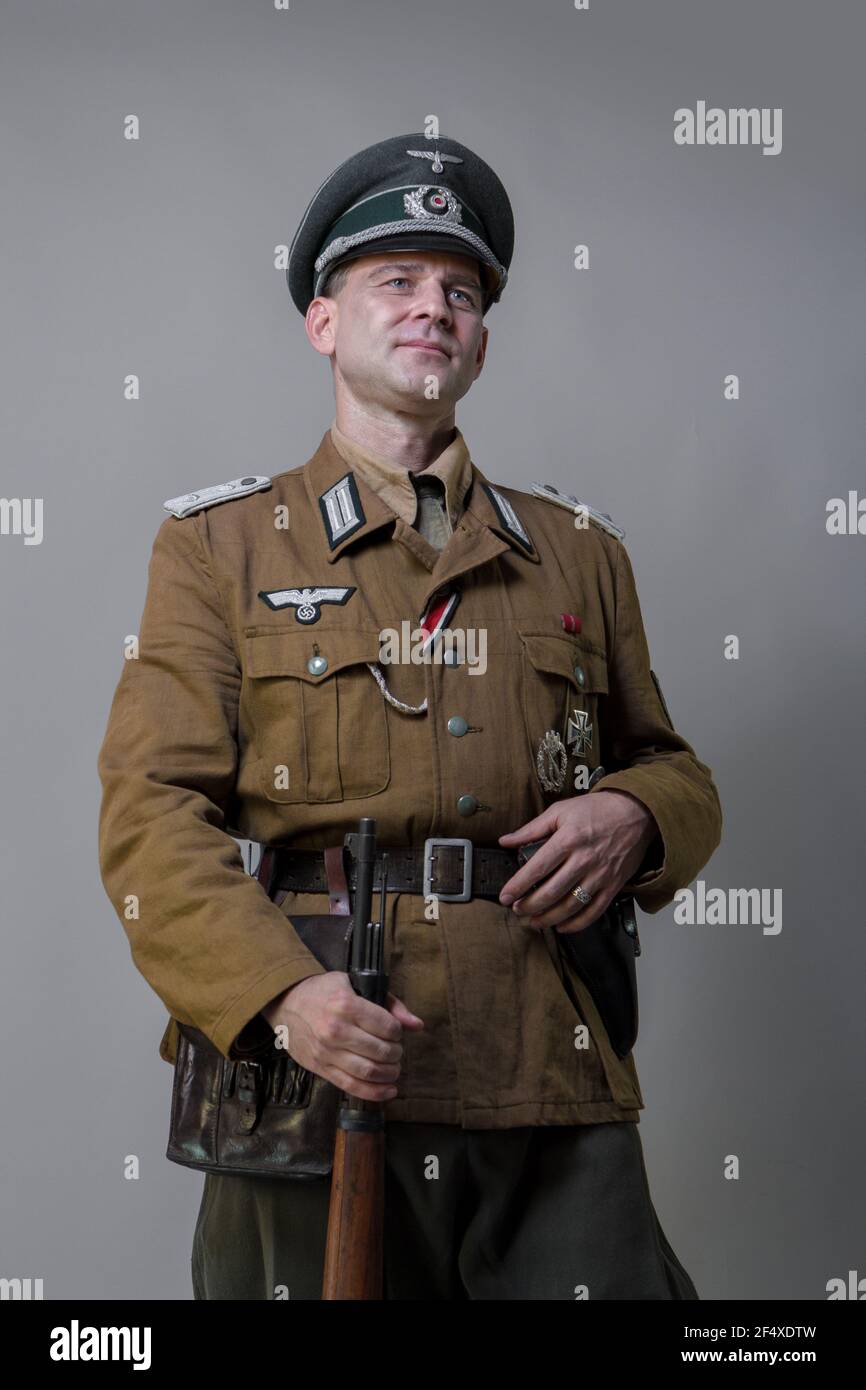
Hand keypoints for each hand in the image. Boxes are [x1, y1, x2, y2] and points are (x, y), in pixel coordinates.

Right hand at [261, 973, 424, 1102]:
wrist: (286, 1003)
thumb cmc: (323, 991)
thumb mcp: (354, 983)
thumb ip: (388, 1003)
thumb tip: (416, 1025)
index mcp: (346, 1005)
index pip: (387, 1026)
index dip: (398, 1032)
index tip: (396, 1032)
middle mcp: (336, 1031)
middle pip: (380, 1051)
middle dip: (396, 1053)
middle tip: (396, 1050)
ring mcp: (327, 1052)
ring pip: (369, 1072)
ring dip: (389, 1074)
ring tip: (393, 1067)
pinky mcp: (321, 1068)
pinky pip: (351, 1086)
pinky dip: (375, 1093)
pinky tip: (388, 1090)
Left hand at [497, 790, 658, 933]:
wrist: (636, 812)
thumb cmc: (596, 810)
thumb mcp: (560, 810)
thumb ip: (531, 829)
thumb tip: (505, 840)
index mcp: (568, 839)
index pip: (537, 868)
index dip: (518, 885)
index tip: (505, 897)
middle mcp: (584, 860)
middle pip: (552, 892)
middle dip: (530, 906)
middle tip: (517, 910)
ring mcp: (600, 875)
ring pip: (571, 906)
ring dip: (549, 918)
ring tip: (534, 921)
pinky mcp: (613, 886)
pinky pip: (594, 911)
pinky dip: (576, 924)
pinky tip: (561, 926)